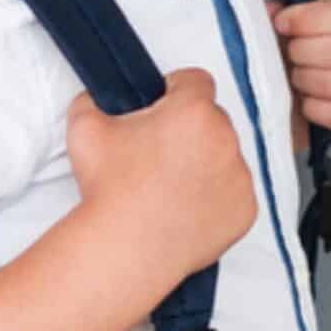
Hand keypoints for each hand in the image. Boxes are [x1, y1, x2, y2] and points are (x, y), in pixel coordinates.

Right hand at [64, 67, 258, 281]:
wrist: (124, 249)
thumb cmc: (107, 188)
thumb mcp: (85, 129)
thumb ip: (93, 101)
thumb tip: (99, 97)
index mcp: (194, 111)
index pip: (195, 81)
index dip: (174, 91)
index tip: (160, 109)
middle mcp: (226, 138)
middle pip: (212, 120)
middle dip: (189, 131)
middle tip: (158, 155)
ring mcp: (240, 176)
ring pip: (225, 157)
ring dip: (205, 164)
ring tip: (169, 187)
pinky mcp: (245, 209)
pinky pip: (234, 194)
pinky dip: (215, 199)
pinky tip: (184, 209)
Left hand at [269, 0, 330, 133]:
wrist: (330, 70)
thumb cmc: (319, 39)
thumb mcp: (306, 13)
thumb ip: (288, 6)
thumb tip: (272, 12)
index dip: (307, 20)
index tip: (281, 23)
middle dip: (302, 52)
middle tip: (290, 52)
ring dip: (305, 80)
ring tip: (298, 74)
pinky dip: (314, 108)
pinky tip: (307, 97)